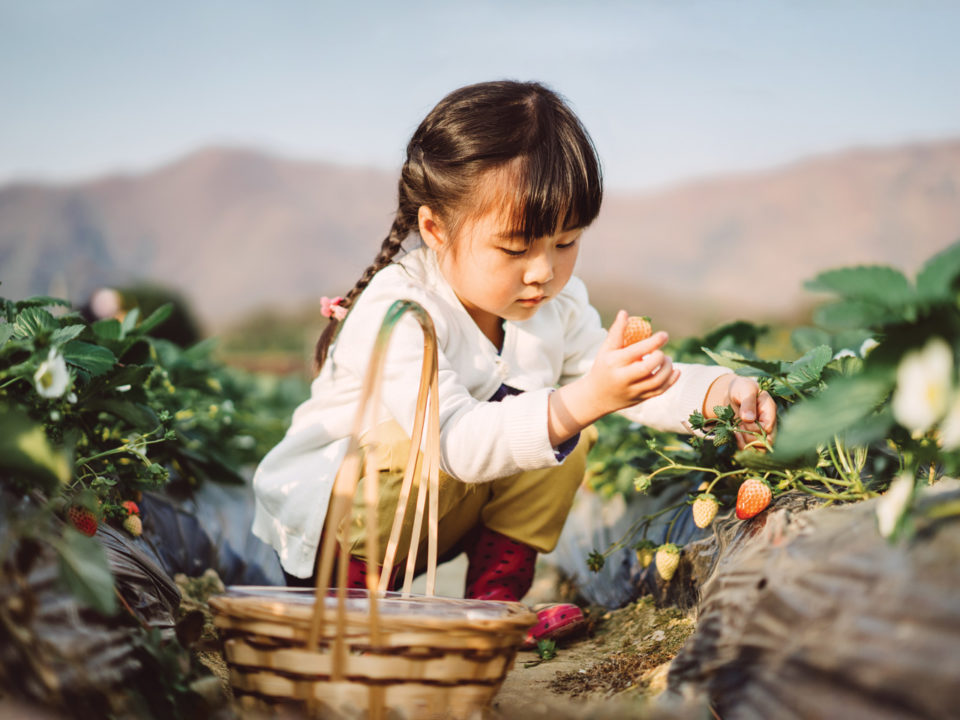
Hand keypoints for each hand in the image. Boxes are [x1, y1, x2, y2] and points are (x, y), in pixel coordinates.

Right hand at [546, 310, 679, 446]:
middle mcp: (623, 378)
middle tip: (661, 352)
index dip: (654, 342)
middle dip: (660, 357)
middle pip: (647, 368)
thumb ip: (616, 332)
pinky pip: (659, 391)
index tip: (664, 335)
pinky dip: (671, 381)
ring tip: (666, 360)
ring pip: (656, 382)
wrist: (596, 397)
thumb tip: (624, 312)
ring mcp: (633, 391)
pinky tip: (675, 370)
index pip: (637, 351)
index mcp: (614, 362)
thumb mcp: (606, 350)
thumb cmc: (603, 367)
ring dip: (667, 369)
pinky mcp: (640, 399)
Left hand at [703, 374, 776, 449]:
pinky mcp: (755, 437)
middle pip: (767, 442)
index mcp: (770, 410)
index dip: (753, 427)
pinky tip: (736, 433)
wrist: (733, 393)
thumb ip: (748, 402)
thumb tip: (749, 418)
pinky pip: (752, 449)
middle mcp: (770, 423)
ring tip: (737, 429)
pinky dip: (742, 444)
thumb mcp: (745, 389)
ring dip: (745, 441)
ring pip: (761, 449)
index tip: (743, 419)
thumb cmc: (741, 388)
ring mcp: (763, 431)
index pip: (768, 428)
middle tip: (740, 425)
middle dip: (749, 436)